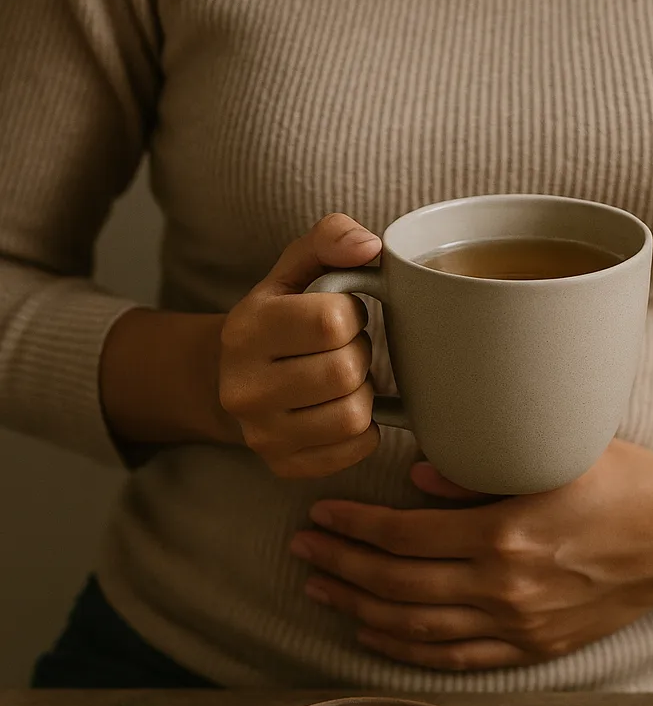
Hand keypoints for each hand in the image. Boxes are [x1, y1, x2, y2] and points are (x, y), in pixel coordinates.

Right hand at [218, 214, 382, 477]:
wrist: (228, 381)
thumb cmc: (278, 320)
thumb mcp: (293, 271)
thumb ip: (329, 240)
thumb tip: (371, 246)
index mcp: (247, 329)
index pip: (331, 322)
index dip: (351, 315)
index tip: (341, 315)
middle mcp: (244, 388)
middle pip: (345, 372)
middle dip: (358, 356)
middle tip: (344, 350)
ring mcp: (262, 434)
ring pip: (354, 415)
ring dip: (362, 393)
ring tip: (343, 380)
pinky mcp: (285, 465)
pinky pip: (356, 449)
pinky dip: (364, 429)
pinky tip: (342, 409)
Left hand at [290, 439, 652, 669]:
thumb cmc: (627, 485)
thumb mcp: (559, 456)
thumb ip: (481, 469)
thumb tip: (416, 477)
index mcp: (507, 535)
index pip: (404, 538)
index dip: (353, 527)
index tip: (320, 514)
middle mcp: (506, 589)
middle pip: (398, 586)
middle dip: (340, 567)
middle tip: (301, 551)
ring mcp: (520, 626)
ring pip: (418, 629)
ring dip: (360, 611)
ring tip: (321, 592)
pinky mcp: (535, 648)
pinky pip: (455, 658)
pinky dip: (407, 650)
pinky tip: (376, 635)